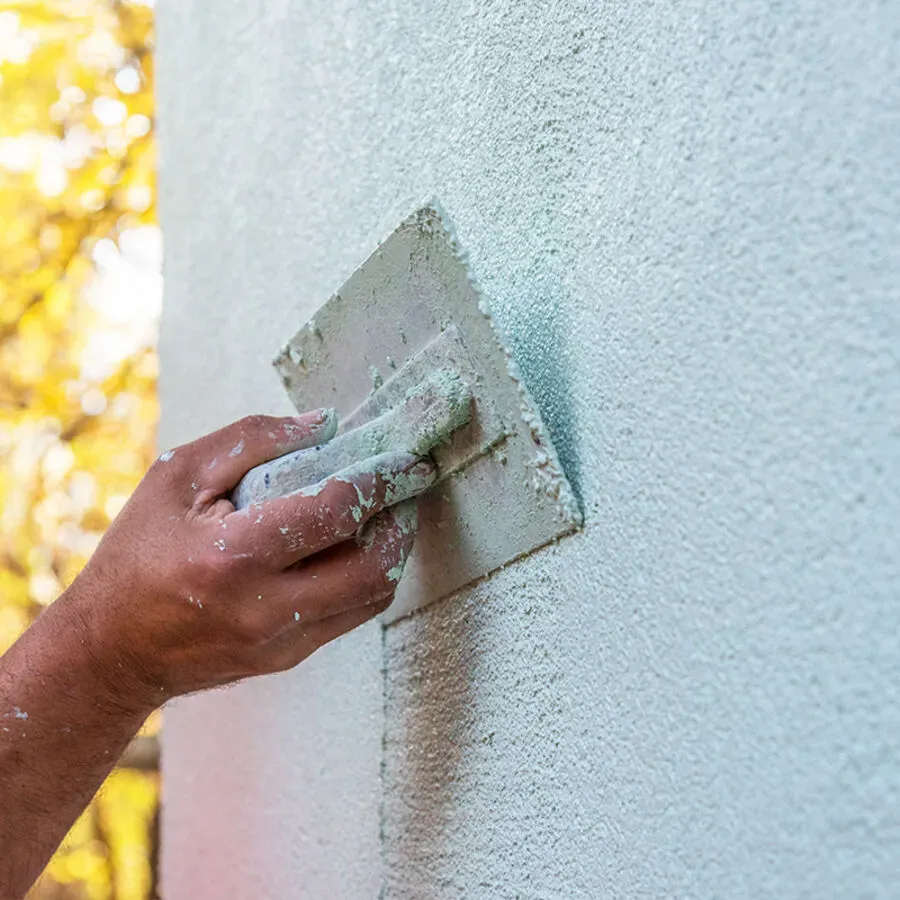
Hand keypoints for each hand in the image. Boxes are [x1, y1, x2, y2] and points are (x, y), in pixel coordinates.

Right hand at [61, 409, 434, 711]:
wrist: (110, 650)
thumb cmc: (138, 553)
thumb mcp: (178, 477)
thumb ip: (252, 440)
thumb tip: (324, 423)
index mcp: (232, 557)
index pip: (335, 511)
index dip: (382, 480)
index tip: (410, 459)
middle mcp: (265, 608)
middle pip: (373, 566)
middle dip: (403, 520)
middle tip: (408, 487)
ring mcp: (281, 642)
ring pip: (372, 596)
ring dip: (393, 551)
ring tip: (388, 512)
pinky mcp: (289, 657)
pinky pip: (351, 615)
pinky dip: (366, 577)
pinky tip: (355, 546)